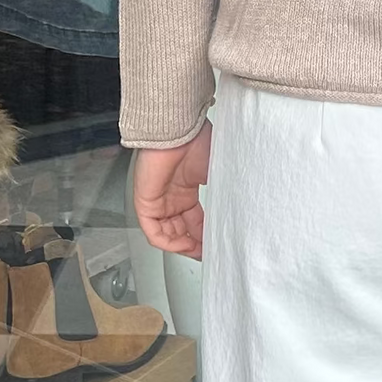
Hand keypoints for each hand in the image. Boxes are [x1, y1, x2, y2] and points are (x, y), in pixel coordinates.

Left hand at [132, 120, 211, 258]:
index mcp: (187, 187)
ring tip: (200, 251)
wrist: (179, 130)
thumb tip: (236, 210)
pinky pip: (154, 232)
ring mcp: (158, 200)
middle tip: (210, 251)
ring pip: (168, 234)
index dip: (205, 234)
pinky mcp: (145, 203)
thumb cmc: (198, 141)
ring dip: (184, 246)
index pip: (194, 219)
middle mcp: (172, 195)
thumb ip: (222, 192)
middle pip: (182, 229)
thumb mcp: (217, 171)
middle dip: (196, 243)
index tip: (217, 242)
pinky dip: (170, 242)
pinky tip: (185, 244)